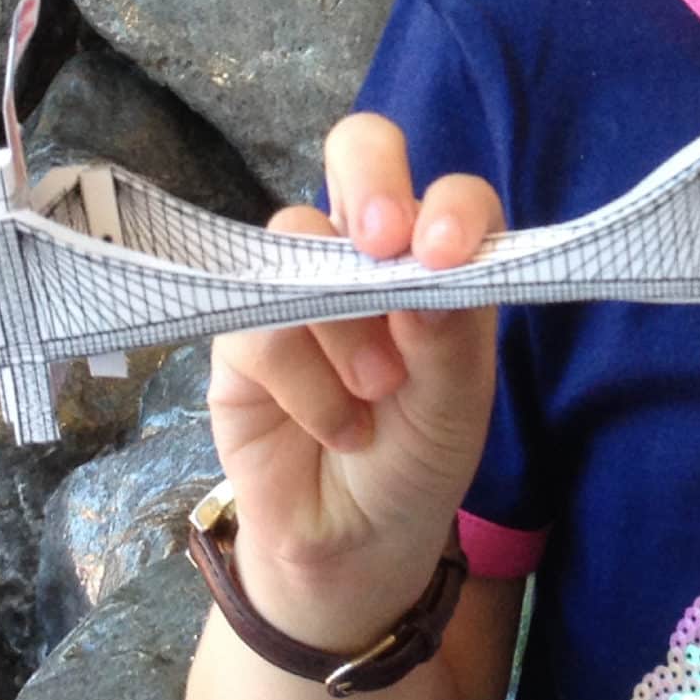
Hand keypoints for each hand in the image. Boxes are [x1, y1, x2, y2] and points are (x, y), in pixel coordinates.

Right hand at [205, 113, 501, 648]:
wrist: (351, 547)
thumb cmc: (417, 462)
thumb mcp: (455, 408)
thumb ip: (450, 337)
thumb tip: (431, 269)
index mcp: (439, 261)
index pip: (453, 194)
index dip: (450, 205)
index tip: (445, 253)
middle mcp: (370, 255)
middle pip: (360, 152)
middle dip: (372, 179)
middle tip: (384, 242)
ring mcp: (302, 283)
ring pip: (300, 234)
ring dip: (344, 321)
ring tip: (375, 395)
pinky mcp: (243, 333)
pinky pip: (260, 321)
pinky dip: (305, 379)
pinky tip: (336, 427)